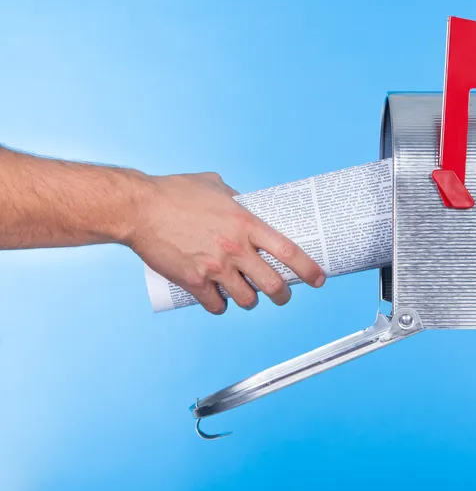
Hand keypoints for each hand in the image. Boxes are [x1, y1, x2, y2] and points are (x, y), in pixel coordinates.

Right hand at [128, 172, 325, 313]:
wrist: (139, 208)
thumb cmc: (176, 192)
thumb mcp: (216, 185)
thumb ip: (237, 198)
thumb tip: (248, 205)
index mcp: (246, 223)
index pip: (289, 251)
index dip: (309, 269)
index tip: (320, 278)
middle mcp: (235, 248)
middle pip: (274, 285)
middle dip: (283, 295)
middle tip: (282, 294)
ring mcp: (215, 267)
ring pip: (247, 300)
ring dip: (250, 301)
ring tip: (246, 295)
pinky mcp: (194, 281)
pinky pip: (216, 305)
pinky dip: (220, 305)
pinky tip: (218, 299)